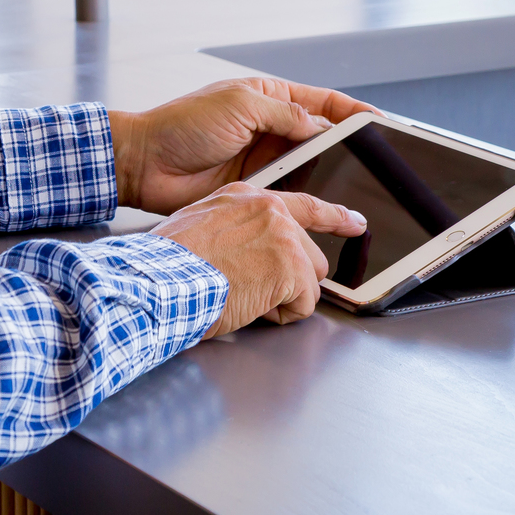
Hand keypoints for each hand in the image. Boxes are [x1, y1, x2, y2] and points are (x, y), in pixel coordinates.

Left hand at [109, 78, 375, 215]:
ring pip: (310, 169)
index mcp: (270, 98)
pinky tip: (322, 208)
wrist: (145, 164)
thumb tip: (324, 126)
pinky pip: (289, 194)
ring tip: (355, 188)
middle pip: (323, 138)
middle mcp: (272, 129)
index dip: (354, 113)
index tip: (382, 123)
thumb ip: (286, 114)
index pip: (324, 103)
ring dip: (329, 177)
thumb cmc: (183, 125)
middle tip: (379, 163)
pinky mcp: (255, 190)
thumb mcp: (240, 106)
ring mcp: (265, 161)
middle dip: (350, 149)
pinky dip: (306, 201)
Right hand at [153, 183, 367, 336]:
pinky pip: (303, 306)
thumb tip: (250, 251)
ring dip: (283, 298)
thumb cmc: (166, 264)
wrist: (158, 280)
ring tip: (243, 296)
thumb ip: (234, 229)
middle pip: (310, 256)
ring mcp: (285, 237)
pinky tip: (249, 306)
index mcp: (246, 197)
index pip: (303, 205)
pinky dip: (279, 317)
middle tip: (250, 289)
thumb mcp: (199, 227)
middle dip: (289, 280)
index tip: (356, 223)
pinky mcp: (292, 268)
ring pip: (310, 282)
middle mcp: (271, 210)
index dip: (334, 217)